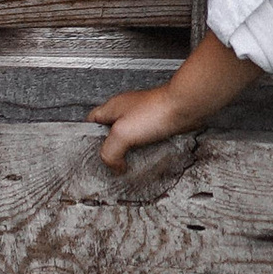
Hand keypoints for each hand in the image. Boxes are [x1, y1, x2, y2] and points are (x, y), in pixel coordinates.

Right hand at [90, 80, 207, 171]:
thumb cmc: (157, 111)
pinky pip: (146, 141)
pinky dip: (145, 150)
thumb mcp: (122, 133)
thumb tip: (114, 166)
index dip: (87, 136)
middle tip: (112, 161)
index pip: (91, 121)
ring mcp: (142, 118)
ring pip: (130, 138)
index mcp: (112, 107)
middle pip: (111, 132)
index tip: (90, 151)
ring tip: (130, 162)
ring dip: (130, 151)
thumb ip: (110, 152)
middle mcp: (126, 111)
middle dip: (112, 148)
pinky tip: (148, 156)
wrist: (185, 107)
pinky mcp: (157, 125)